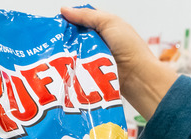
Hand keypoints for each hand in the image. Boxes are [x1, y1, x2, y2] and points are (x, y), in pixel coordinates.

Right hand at [60, 7, 176, 119]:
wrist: (138, 76)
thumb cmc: (129, 47)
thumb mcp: (109, 22)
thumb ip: (86, 15)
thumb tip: (65, 10)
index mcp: (104, 26)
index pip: (82, 19)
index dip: (70, 19)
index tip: (56, 23)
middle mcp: (98, 41)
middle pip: (76, 36)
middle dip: (66, 37)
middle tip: (53, 39)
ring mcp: (94, 58)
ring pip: (74, 52)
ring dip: (68, 53)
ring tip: (55, 53)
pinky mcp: (91, 73)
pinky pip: (77, 67)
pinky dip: (71, 66)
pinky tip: (63, 65)